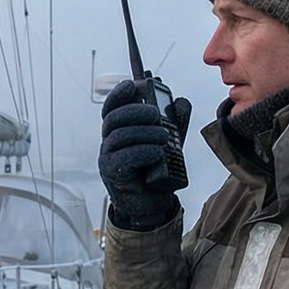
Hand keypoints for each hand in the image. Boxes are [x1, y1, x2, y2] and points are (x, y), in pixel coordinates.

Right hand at [99, 78, 191, 231]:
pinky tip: (156, 153)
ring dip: (145, 133)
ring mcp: (108, 158)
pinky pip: (124, 158)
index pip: (112, 107)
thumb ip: (173, 122)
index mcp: (119, 131)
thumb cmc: (155, 170)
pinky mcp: (113, 174)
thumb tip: (180, 102)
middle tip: (155, 115)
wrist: (153, 202)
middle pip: (113, 118)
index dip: (119, 94)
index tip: (132, 85)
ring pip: (119, 136)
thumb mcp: (169, 142)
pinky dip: (142, 152)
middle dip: (135, 111)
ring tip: (164, 137)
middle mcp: (109, 142)